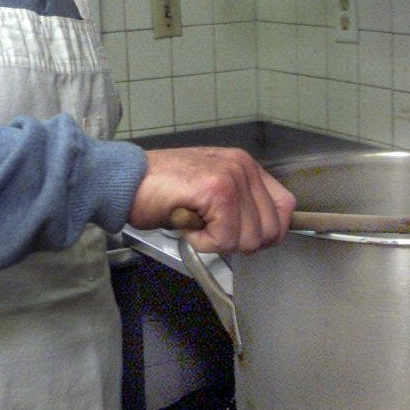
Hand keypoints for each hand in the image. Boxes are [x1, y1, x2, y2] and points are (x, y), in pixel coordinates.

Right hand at [128, 146, 295, 254]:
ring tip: (195, 222)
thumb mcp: (210, 194)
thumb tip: (261, 235)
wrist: (125, 181)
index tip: (242, 238)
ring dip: (217, 242)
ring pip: (249, 239)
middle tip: (210, 230)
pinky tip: (186, 224)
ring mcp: (233, 176)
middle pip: (270, 230)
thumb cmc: (161, 191)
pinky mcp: (218, 190)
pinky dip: (202, 242)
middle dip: (238, 242)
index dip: (269, 232)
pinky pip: (225, 239)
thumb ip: (238, 206)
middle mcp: (244, 167)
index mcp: (246, 166)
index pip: (285, 207)